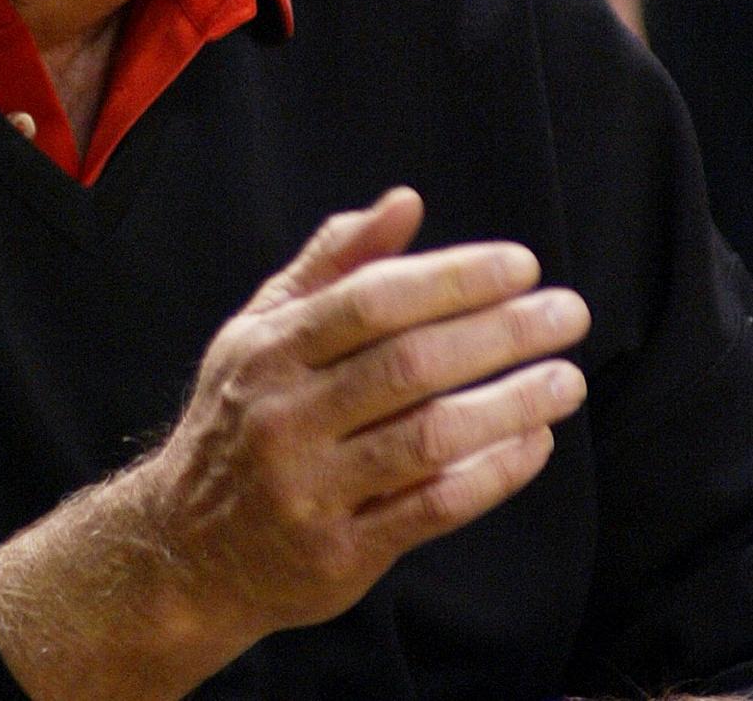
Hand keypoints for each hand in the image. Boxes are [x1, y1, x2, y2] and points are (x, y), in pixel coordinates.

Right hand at [0, 188, 589, 699]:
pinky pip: (433, 509)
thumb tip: (405, 201)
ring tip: (567, 379)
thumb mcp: (263, 329)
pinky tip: (534, 443)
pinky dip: (492, 475)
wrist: (185, 548)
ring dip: (510, 405)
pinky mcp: (341, 553)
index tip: (522, 264)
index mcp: (269, 349)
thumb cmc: (242, 414)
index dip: (451, 279)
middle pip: (408, 365)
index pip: (371, 301)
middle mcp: (285, 414)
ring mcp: (311, 487)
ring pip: (429, 438)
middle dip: (499, 334)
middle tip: (569, 313)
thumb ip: (335, 263)